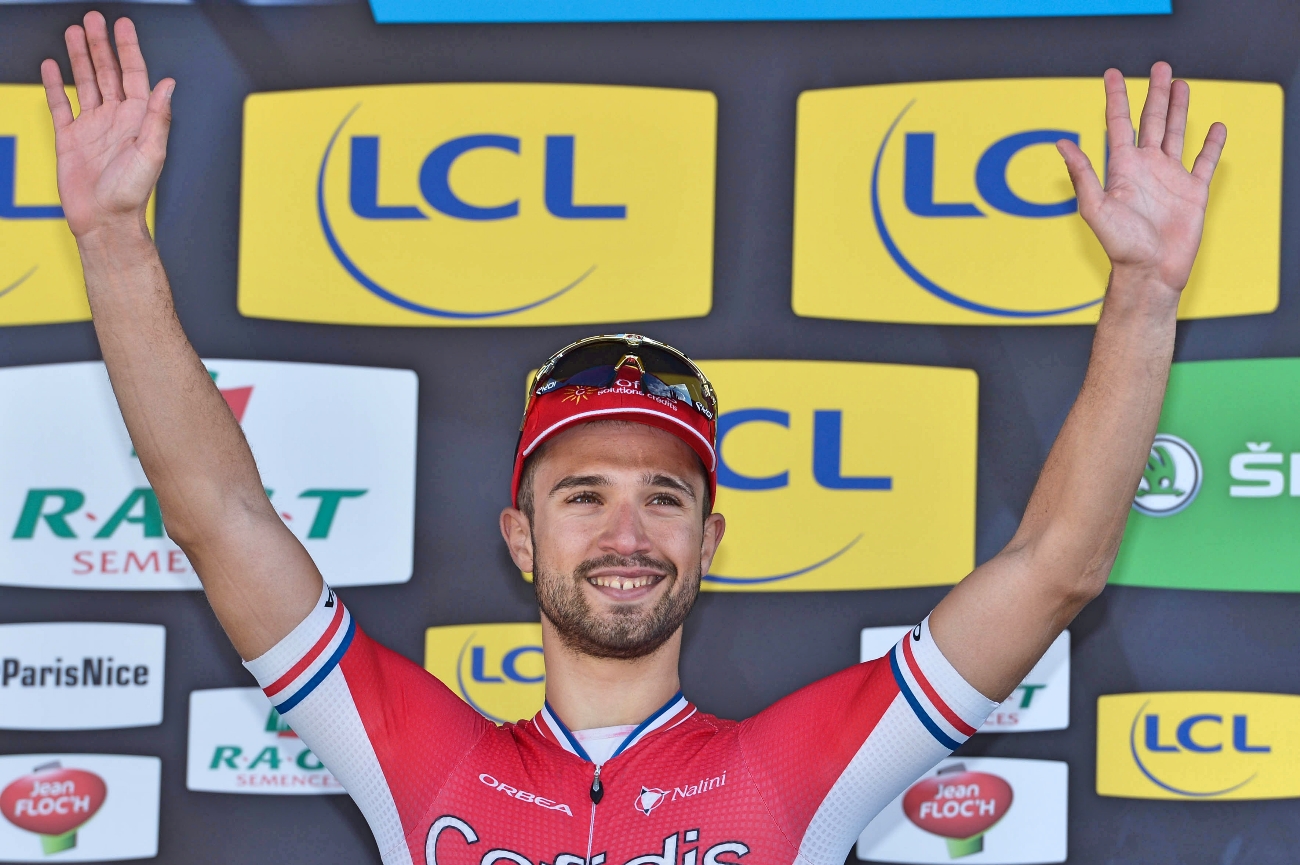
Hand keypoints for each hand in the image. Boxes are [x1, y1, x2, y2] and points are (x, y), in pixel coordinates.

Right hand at [40, 13, 173, 240]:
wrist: (104, 220)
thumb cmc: (131, 193)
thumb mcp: (150, 152)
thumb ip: (158, 117)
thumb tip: (168, 85)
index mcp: (138, 120)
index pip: (134, 76)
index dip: (128, 49)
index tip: (123, 25)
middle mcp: (116, 119)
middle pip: (108, 73)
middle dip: (101, 45)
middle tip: (93, 18)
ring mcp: (92, 127)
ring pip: (85, 83)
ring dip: (80, 57)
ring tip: (74, 32)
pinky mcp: (70, 139)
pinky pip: (60, 106)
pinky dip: (55, 85)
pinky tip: (51, 66)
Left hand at [1057, 62, 1226, 296]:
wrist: (1150, 272)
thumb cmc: (1119, 245)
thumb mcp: (1095, 207)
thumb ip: (1082, 174)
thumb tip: (1061, 144)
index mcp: (1122, 168)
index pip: (1119, 123)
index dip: (1116, 98)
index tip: (1113, 74)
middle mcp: (1146, 168)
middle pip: (1151, 121)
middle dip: (1156, 94)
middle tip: (1160, 67)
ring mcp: (1170, 178)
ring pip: (1176, 134)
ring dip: (1179, 109)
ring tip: (1181, 84)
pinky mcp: (1193, 192)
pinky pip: (1204, 162)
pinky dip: (1211, 144)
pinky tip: (1215, 127)